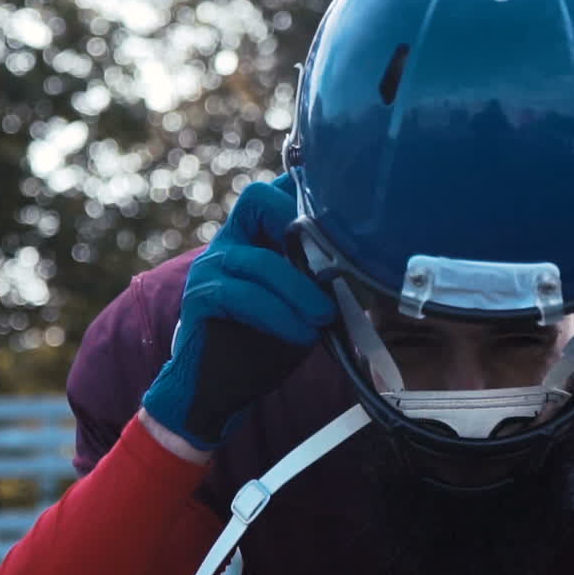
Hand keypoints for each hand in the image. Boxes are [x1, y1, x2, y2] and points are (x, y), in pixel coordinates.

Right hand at [140, 175, 334, 451]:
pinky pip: (240, 295)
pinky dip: (278, 315)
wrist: (221, 388)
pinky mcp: (199, 297)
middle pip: (257, 197)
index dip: (308, 186)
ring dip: (299, 290)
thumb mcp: (307, 302)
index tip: (346, 208)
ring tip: (324, 317)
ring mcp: (211, 265)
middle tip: (332, 264)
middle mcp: (231, 239)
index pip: (279, 188)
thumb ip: (326, 275)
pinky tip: (302, 334)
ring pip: (259, 259)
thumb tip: (375, 263)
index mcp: (258, 233)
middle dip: (299, 225)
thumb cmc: (269, 341)